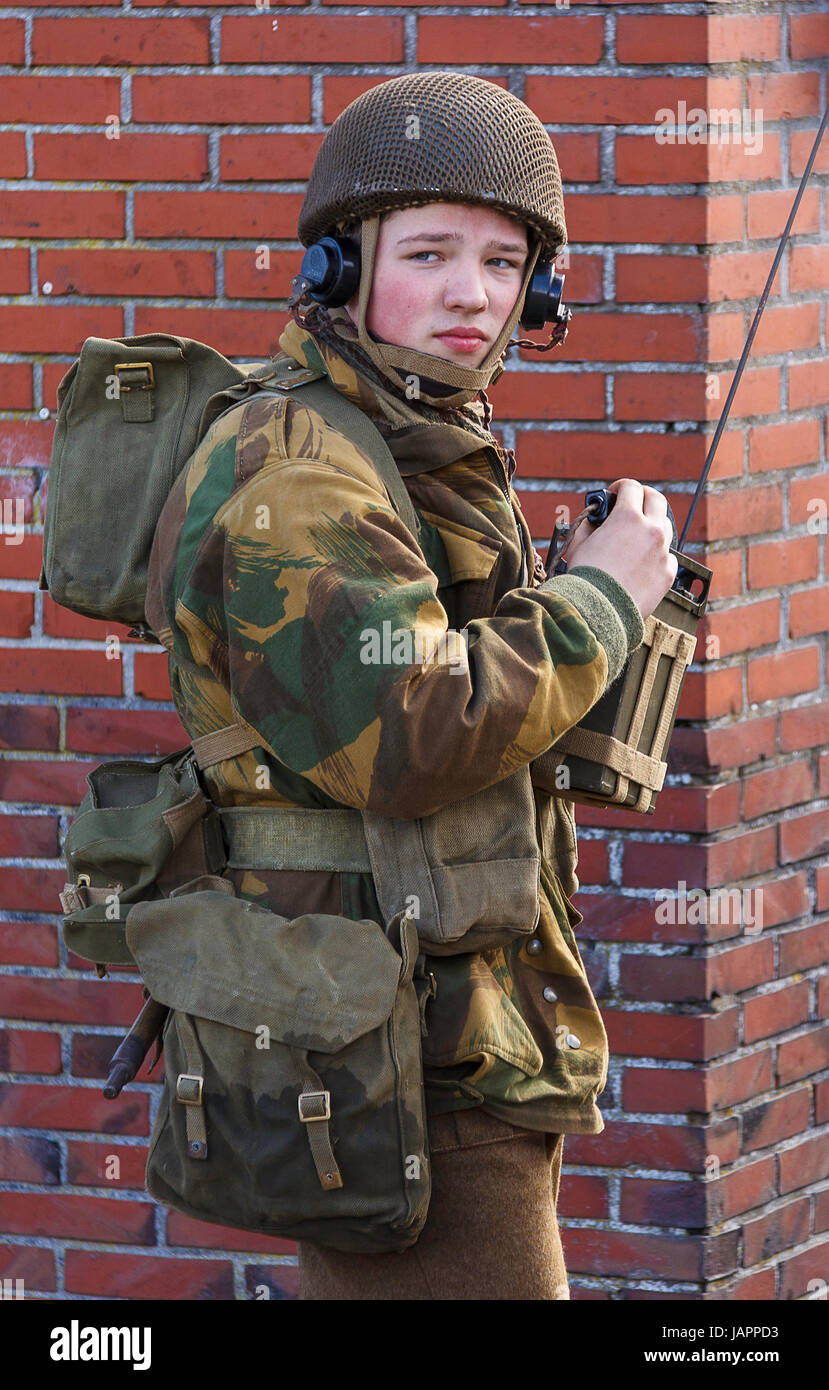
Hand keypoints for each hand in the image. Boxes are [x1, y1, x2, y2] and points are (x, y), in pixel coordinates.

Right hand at [562, 479, 677, 619]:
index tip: (615, 493)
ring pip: (664, 527)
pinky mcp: (668, 573)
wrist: (599, 612)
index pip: (631, 487)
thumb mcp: (579, 543)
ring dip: (651, 525)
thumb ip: (590, 523)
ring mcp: (663, 552)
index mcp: (628, 517)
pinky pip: (667, 556)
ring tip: (636, 535)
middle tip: (633, 503)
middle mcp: (651, 530)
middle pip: (657, 500)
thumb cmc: (586, 578)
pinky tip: (641, 562)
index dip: (620, 487)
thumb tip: (595, 517)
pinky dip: (656, 555)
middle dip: (643, 497)